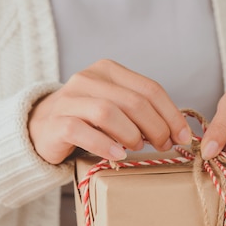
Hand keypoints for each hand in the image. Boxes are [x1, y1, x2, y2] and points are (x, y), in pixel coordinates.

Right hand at [28, 59, 191, 164]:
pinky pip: (82, 131)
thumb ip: (142, 113)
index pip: (149, 89)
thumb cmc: (88, 121)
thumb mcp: (117, 108)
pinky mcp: (56, 122)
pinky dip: (104, 144)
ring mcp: (69, 99)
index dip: (171, 114)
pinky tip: (116, 155)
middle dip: (156, 127)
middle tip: (162, 146)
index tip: (183, 136)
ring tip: (135, 148)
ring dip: (130, 134)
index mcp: (108, 71)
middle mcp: (88, 79)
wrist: (42, 129)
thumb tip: (177, 131)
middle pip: (133, 102)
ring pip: (108, 112)